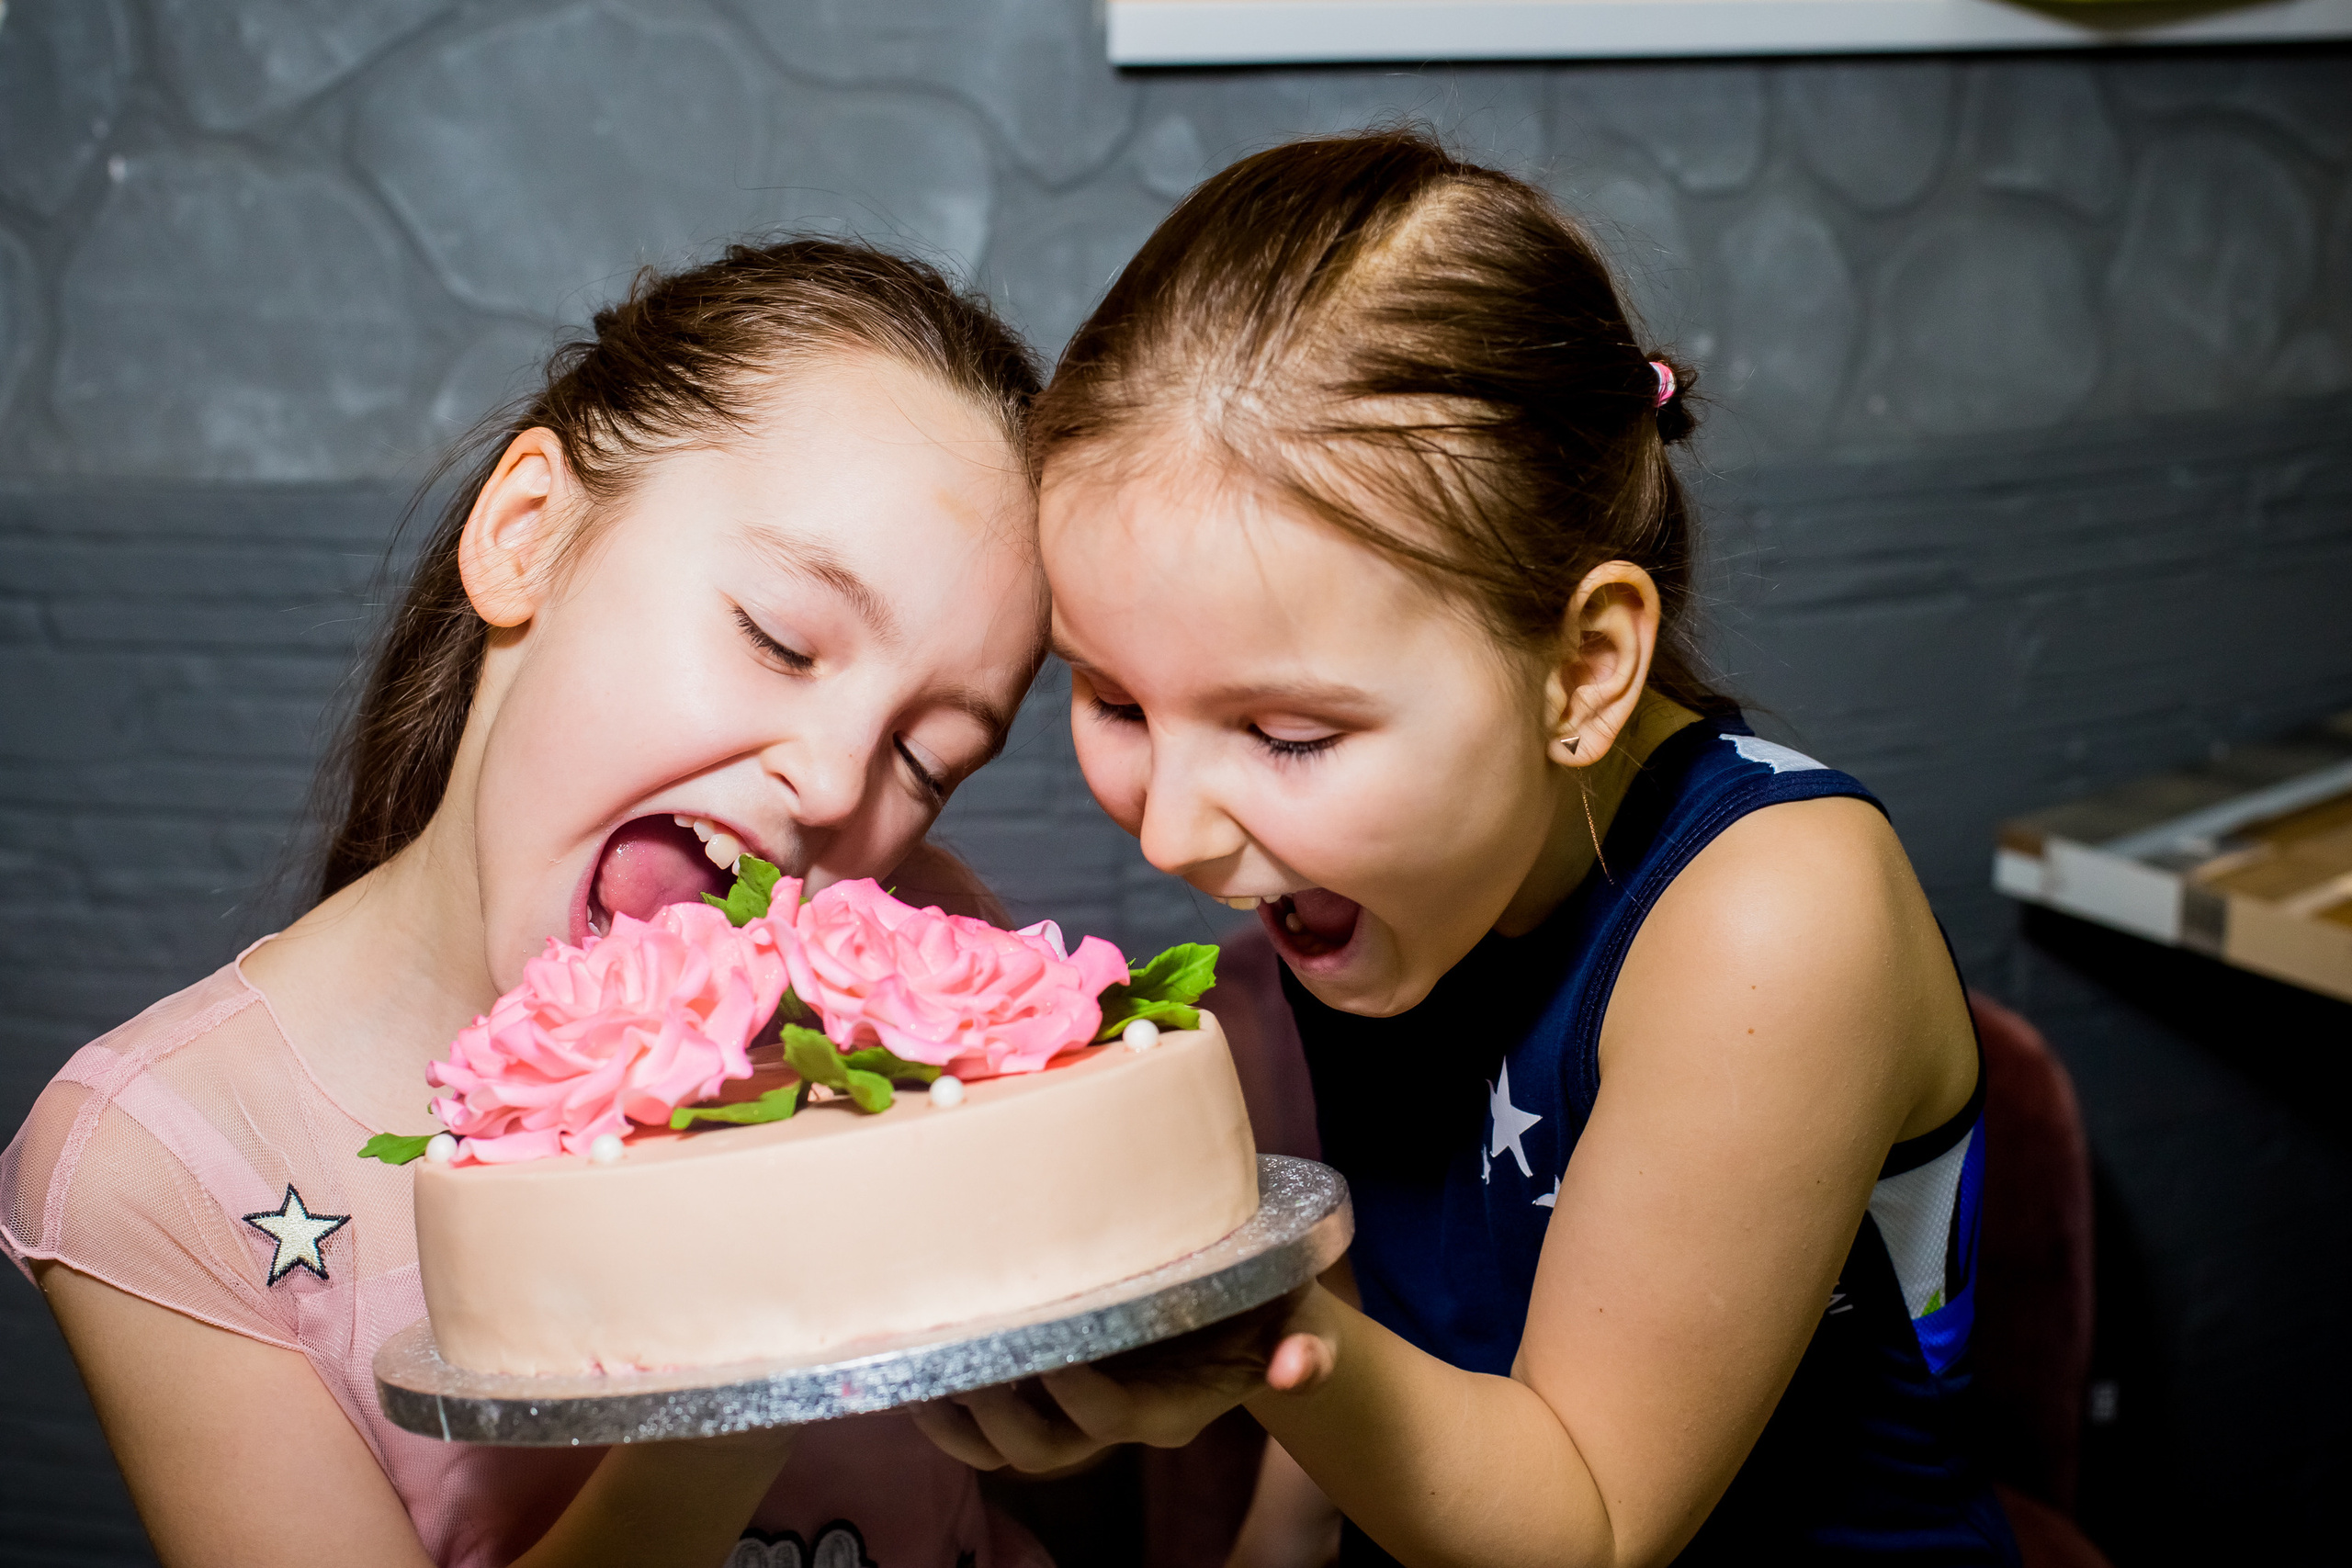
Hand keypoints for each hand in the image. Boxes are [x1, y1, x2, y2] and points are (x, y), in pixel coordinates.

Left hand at [912, 1291, 1338, 1472]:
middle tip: (968, 1362)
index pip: (1116, 1417)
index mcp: (1174, 1408)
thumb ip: (1308, 1348)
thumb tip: (1299, 1368)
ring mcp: (1083, 1415)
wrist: (1254, 1326)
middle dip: (1001, 1416)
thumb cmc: (1277, 1312)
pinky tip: (921, 1373)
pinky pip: (993, 1430)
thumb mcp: (1306, 1322)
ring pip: (1010, 1450)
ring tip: (920, 1380)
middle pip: (1050, 1447)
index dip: (1077, 1391)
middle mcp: (1122, 1420)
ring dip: (960, 1425)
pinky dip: (952, 1412)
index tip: (1049, 1343)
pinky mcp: (1056, 1397)